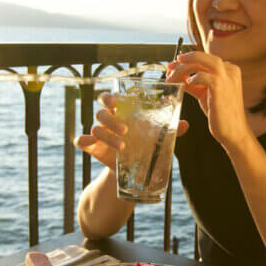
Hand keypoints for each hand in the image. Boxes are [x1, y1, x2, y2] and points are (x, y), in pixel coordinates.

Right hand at [74, 92, 188, 167]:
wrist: (133, 169)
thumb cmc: (144, 146)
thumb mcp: (156, 138)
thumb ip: (169, 130)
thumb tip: (185, 124)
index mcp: (121, 112)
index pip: (110, 98)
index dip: (110, 97)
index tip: (116, 102)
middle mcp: (108, 120)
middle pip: (102, 112)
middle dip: (112, 119)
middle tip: (126, 130)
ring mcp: (99, 134)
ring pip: (95, 127)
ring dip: (107, 136)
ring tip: (122, 147)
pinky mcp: (92, 147)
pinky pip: (80, 140)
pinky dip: (82, 140)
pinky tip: (90, 143)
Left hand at [166, 51, 251, 151]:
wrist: (233, 131)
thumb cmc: (220, 113)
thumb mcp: (204, 93)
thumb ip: (193, 83)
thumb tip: (178, 76)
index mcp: (229, 70)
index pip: (205, 59)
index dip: (187, 60)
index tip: (174, 65)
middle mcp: (229, 71)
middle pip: (202, 57)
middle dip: (183, 61)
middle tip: (170, 67)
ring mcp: (226, 77)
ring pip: (202, 62)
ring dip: (184, 67)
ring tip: (172, 76)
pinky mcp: (220, 86)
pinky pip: (202, 76)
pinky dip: (191, 78)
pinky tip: (186, 84)